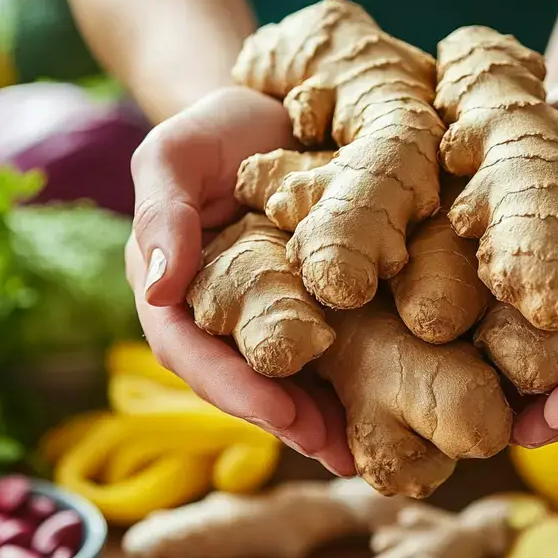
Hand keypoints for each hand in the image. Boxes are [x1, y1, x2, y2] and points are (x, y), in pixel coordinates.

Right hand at [124, 87, 355, 476]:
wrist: (272, 108)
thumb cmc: (213, 131)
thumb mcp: (172, 155)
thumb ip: (160, 214)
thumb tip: (158, 287)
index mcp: (177, 292)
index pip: (192, 353)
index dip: (232, 387)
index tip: (278, 411)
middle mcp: (223, 316)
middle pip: (247, 381)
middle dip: (290, 419)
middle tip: (336, 447)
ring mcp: (273, 314)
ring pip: (293, 377)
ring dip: (327, 417)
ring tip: (372, 449)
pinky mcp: (320, 303)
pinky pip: (335, 348)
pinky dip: (361, 378)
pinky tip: (399, 402)